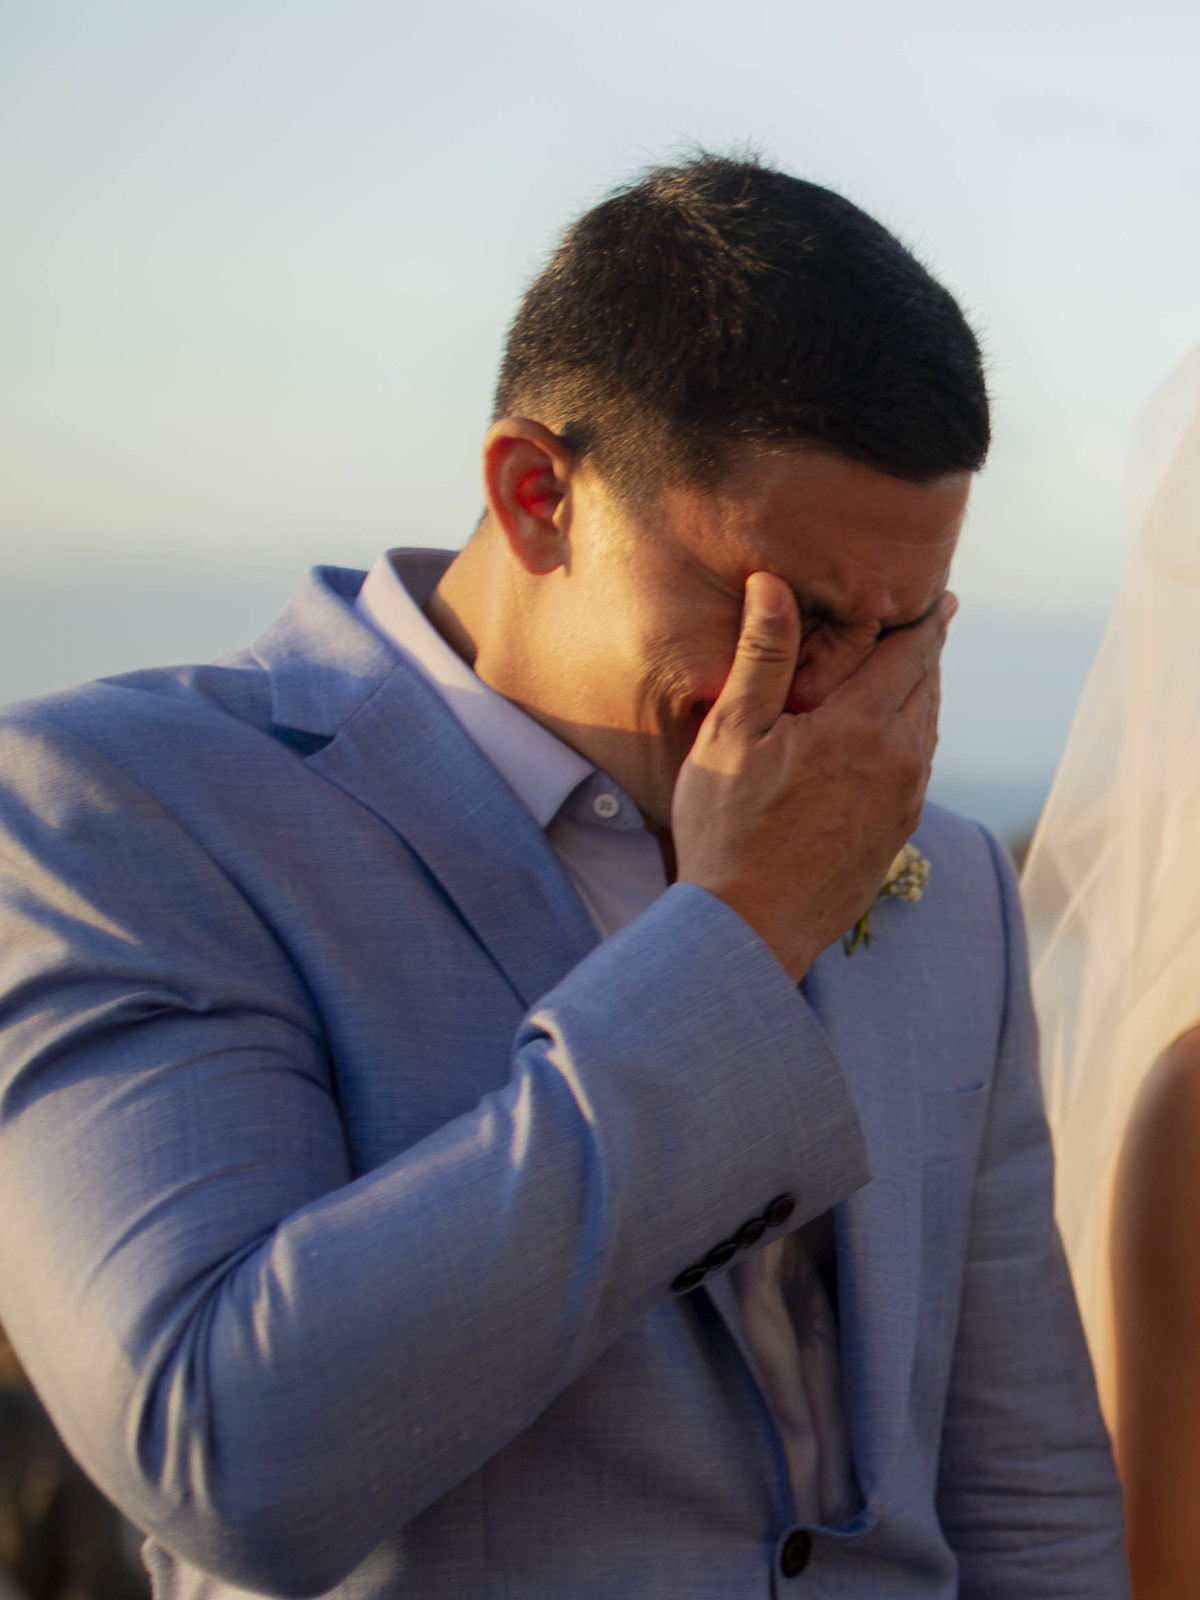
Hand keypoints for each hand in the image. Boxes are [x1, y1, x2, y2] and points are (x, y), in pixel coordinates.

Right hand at [672, 571, 952, 980]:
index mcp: (863, 725)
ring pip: (927, 730)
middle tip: (926, 622)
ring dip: (920, 696)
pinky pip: (917, 769)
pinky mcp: (897, 837)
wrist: (748, 930)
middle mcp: (901, 761)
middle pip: (927, 688)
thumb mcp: (732, 734)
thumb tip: (775, 582)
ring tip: (908, 674)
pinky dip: (911, 738)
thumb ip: (764, 656)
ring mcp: (905, 804)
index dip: (925, 618)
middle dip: (925, 652)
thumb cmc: (727, 829)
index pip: (912, 652)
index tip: (939, 594)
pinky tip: (886, 740)